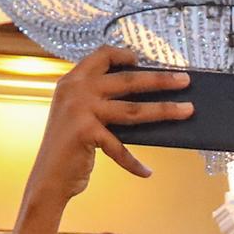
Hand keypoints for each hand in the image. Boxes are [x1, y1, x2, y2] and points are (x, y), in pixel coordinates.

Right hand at [23, 47, 192, 207]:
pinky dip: (134, 163)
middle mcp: (76, 90)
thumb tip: (145, 98)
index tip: (144, 60)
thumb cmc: (68, 148)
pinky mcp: (85, 133)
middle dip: (161, 80)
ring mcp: (80, 110)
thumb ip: (100, 101)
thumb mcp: (79, 116)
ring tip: (187, 110)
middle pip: (128, 80)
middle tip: (185, 80)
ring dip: (165, 111)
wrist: (46, 178)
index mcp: (73, 80)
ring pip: (133, 109)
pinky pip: (120, 148)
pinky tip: (147, 172)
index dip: (124, 55)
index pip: (102, 55)